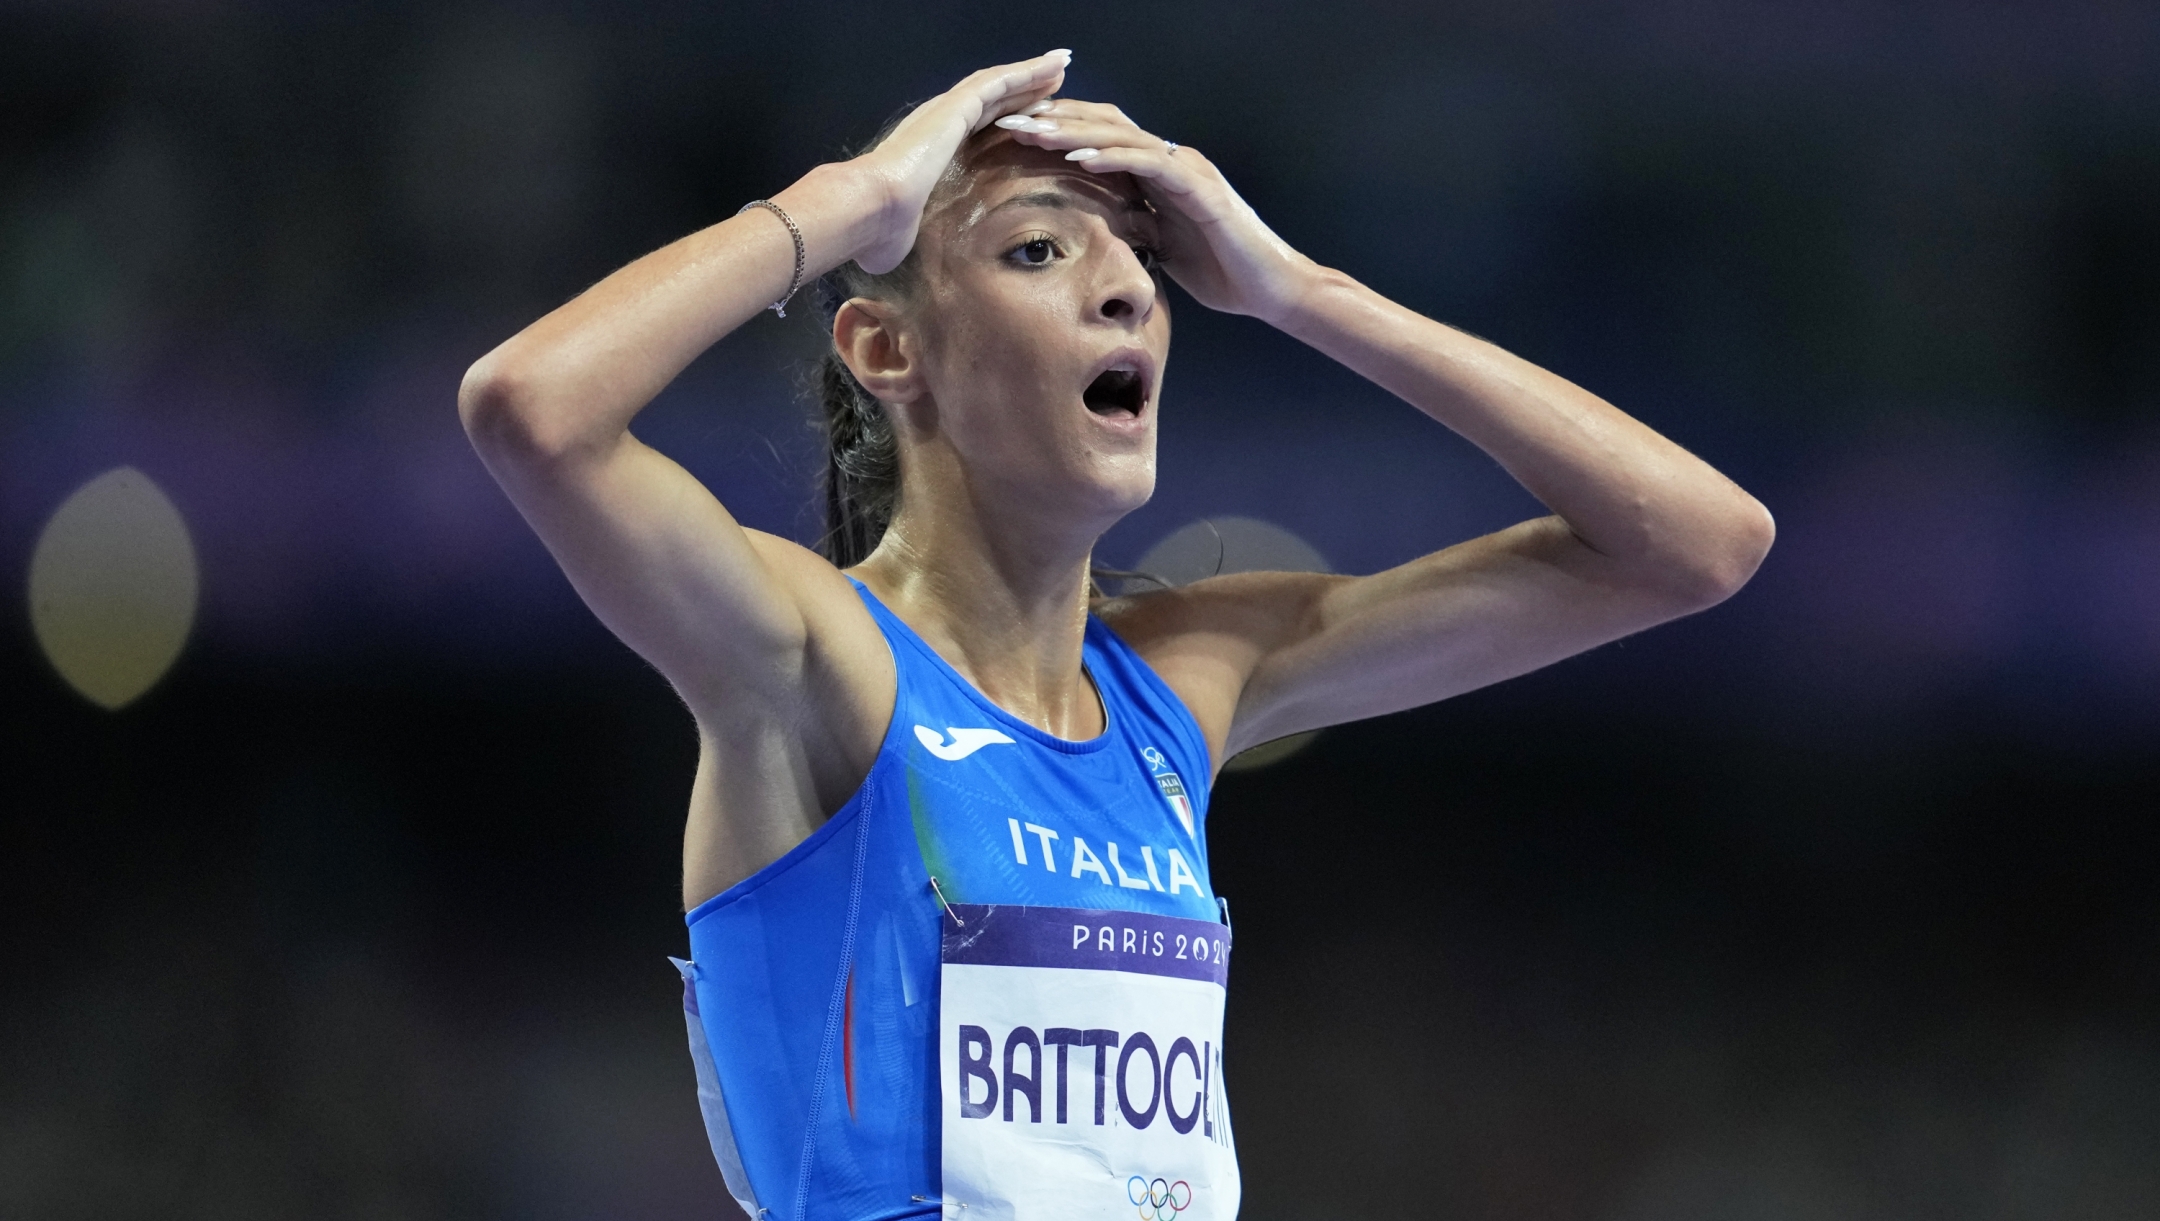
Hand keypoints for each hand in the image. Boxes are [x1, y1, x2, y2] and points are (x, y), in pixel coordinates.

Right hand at [849, 51, 1071, 273]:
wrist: (870, 210)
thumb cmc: (882, 229)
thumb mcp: (907, 231)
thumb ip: (911, 232)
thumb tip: (894, 259)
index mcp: (929, 147)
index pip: (976, 123)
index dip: (1004, 113)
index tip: (1030, 112)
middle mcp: (938, 121)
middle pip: (991, 98)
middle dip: (1023, 88)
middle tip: (1054, 79)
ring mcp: (946, 111)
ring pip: (998, 84)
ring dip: (1032, 74)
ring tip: (1061, 65)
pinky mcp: (955, 107)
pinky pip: (998, 83)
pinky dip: (1026, 73)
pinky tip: (1052, 67)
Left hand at [996, 99, 1317, 322]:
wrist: (1272, 289)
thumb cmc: (1223, 271)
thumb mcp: (1162, 249)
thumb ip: (1136, 229)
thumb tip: (1099, 229)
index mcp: (1159, 173)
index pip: (1102, 139)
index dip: (1060, 132)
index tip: (1015, 135)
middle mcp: (1171, 161)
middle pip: (1105, 127)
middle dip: (1055, 122)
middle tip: (1008, 120)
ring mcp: (1187, 170)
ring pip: (1122, 137)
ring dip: (1074, 132)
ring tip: (1033, 131)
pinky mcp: (1200, 188)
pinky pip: (1150, 165)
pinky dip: (1114, 157)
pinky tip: (1079, 157)